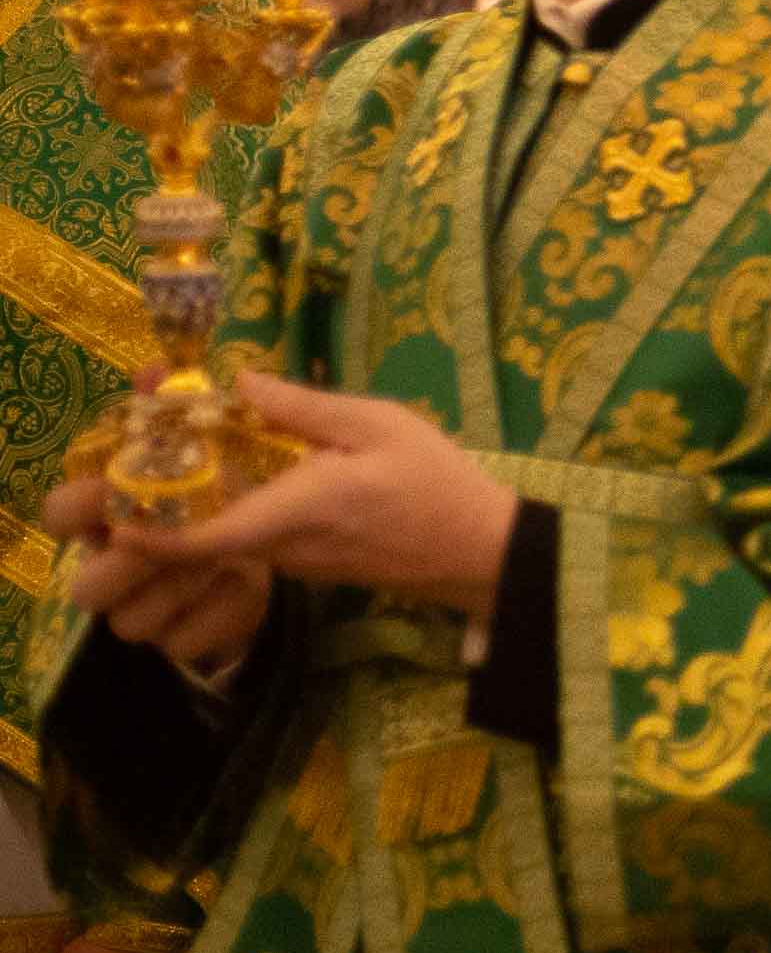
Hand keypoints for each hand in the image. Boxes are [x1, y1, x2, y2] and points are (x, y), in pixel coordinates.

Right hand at [49, 469, 274, 673]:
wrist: (269, 548)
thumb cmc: (222, 500)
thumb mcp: (207, 468)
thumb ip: (180, 461)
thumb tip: (170, 433)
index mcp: (106, 518)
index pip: (60, 513)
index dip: (75, 508)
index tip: (114, 494)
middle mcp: (108, 570)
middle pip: (85, 590)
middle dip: (131, 566)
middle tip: (175, 540)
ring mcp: (138, 611)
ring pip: (130, 624)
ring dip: (179, 588)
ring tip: (221, 554)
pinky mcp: (177, 640)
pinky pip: (181, 643)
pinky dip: (219, 611)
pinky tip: (241, 580)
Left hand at [129, 373, 516, 616]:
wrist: (480, 550)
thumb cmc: (435, 483)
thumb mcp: (379, 425)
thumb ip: (304, 407)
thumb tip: (237, 385)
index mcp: (297, 509)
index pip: (202, 538)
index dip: (146, 535)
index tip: (108, 513)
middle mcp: (283, 545)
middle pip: (201, 537)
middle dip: (160, 507)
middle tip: (135, 460)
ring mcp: (294, 562)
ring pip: (224, 539)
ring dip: (195, 508)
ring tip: (178, 457)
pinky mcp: (309, 567)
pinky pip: (252, 540)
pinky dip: (231, 513)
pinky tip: (236, 477)